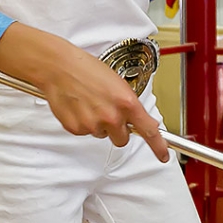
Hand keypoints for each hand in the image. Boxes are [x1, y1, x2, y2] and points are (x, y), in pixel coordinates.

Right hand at [36, 41, 168, 159]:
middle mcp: (112, 117)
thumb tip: (141, 120)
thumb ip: (130, 104)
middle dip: (118, 130)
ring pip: (103, 135)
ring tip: (90, 103)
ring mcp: (93, 125)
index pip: (149, 130)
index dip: (158, 146)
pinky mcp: (76, 129)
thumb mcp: (118, 83)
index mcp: (126, 103)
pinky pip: (85, 133)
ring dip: (99, 124)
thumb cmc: (87, 69)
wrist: (59, 67)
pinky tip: (79, 107)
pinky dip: (83, 123)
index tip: (163, 155)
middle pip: (123, 139)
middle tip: (108, 113)